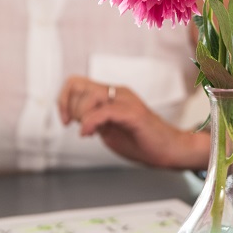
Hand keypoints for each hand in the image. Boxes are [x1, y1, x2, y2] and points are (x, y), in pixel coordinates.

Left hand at [57, 76, 207, 168]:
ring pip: (90, 96)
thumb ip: (94, 120)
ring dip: (82, 116)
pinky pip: (104, 111)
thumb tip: (74, 117)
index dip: (63, 99)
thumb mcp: (109, 129)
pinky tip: (89, 134)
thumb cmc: (142, 141)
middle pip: (78, 86)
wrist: (169, 150)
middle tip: (80, 127)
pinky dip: (90, 123)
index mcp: (112, 94)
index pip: (76, 83)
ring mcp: (126, 101)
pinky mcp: (133, 113)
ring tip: (90, 132)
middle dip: (70, 109)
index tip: (65, 120)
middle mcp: (118, 92)